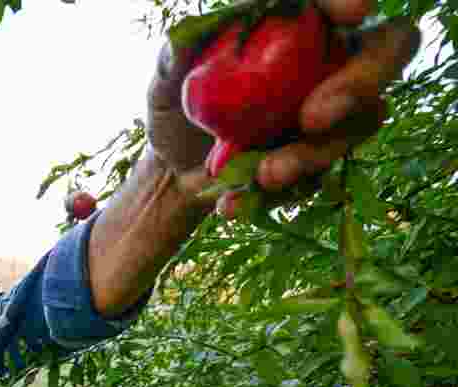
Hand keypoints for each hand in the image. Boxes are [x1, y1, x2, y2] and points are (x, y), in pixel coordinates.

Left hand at [146, 0, 421, 214]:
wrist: (171, 166)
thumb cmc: (175, 104)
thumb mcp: (165, 77)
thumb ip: (176, 54)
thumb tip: (183, 39)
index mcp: (298, 28)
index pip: (338, 6)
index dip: (348, 1)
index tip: (353, 13)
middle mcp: (329, 63)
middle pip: (385, 53)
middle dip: (359, 85)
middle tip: (313, 118)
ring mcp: (332, 113)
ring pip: (356, 125)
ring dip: (311, 154)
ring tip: (263, 175)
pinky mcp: (319, 160)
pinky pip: (318, 177)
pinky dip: (277, 194)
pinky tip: (231, 203)